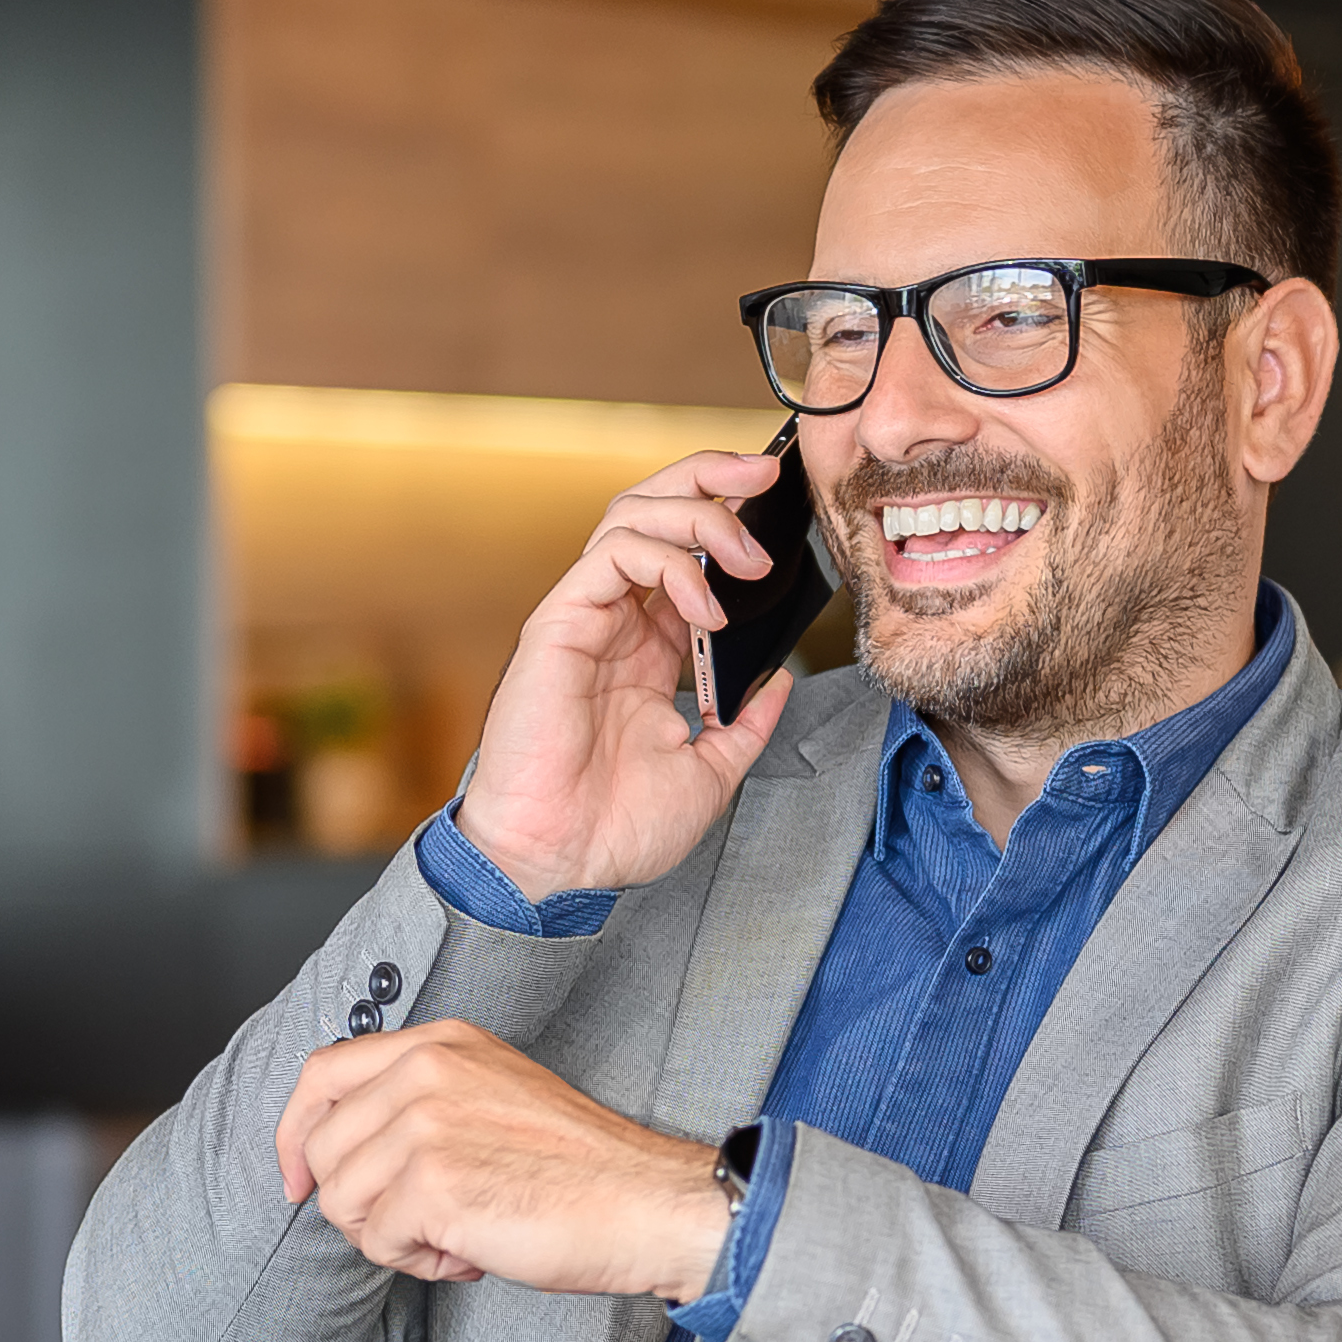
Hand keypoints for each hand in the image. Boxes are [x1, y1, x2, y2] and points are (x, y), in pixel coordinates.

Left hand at [275, 1021, 735, 1301]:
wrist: (648, 1203)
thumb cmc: (580, 1169)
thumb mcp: (493, 1096)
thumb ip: (420, 1102)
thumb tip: (343, 1154)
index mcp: (439, 1043)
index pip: (320, 1073)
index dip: (296, 1134)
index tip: (300, 1179)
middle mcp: (425, 1070)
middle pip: (322, 1148)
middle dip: (357, 1204)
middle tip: (421, 1225)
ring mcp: (425, 1123)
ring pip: (342, 1201)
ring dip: (392, 1239)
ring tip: (456, 1238)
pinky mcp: (432, 1183)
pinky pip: (379, 1243)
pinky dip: (420, 1265)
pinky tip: (471, 1253)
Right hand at [448, 450, 797, 901]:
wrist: (561, 863)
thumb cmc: (616, 828)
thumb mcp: (711, 772)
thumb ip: (746, 724)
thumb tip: (782, 678)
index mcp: (647, 650)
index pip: (684, 553)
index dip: (728, 518)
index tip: (782, 509)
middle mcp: (614, 623)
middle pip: (652, 510)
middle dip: (710, 479)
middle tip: (766, 478)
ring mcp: (584, 619)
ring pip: (630, 516)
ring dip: (699, 516)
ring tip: (748, 558)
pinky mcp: (558, 625)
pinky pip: (610, 556)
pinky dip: (667, 562)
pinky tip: (707, 606)